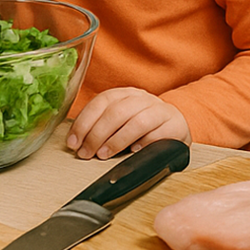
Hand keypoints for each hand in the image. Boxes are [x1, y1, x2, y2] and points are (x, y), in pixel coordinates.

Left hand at [67, 87, 190, 159]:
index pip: (102, 101)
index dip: (85, 121)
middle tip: (86, 153)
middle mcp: (142, 99)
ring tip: (104, 154)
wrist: (175, 128)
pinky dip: (143, 143)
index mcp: (126, 94)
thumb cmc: (141, 128)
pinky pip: (157, 134)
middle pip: (117, 111)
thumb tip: (76, 142)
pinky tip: (133, 152)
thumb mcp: (120, 122)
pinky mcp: (174, 126)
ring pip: (137, 121)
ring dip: (116, 140)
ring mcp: (160, 111)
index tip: (74, 142)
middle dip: (97, 134)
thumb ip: (100, 126)